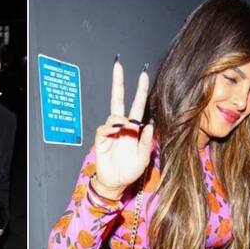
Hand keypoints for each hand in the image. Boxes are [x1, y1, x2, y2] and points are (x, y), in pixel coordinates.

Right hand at [94, 59, 153, 198]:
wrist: (116, 182)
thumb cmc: (131, 170)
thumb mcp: (144, 157)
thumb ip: (147, 141)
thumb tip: (148, 123)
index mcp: (134, 128)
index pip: (137, 105)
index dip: (140, 90)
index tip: (143, 74)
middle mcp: (122, 127)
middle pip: (118, 100)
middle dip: (118, 83)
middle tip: (118, 65)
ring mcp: (110, 132)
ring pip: (114, 116)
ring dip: (120, 120)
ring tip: (126, 130)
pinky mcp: (101, 140)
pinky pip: (104, 128)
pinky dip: (110, 128)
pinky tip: (116, 131)